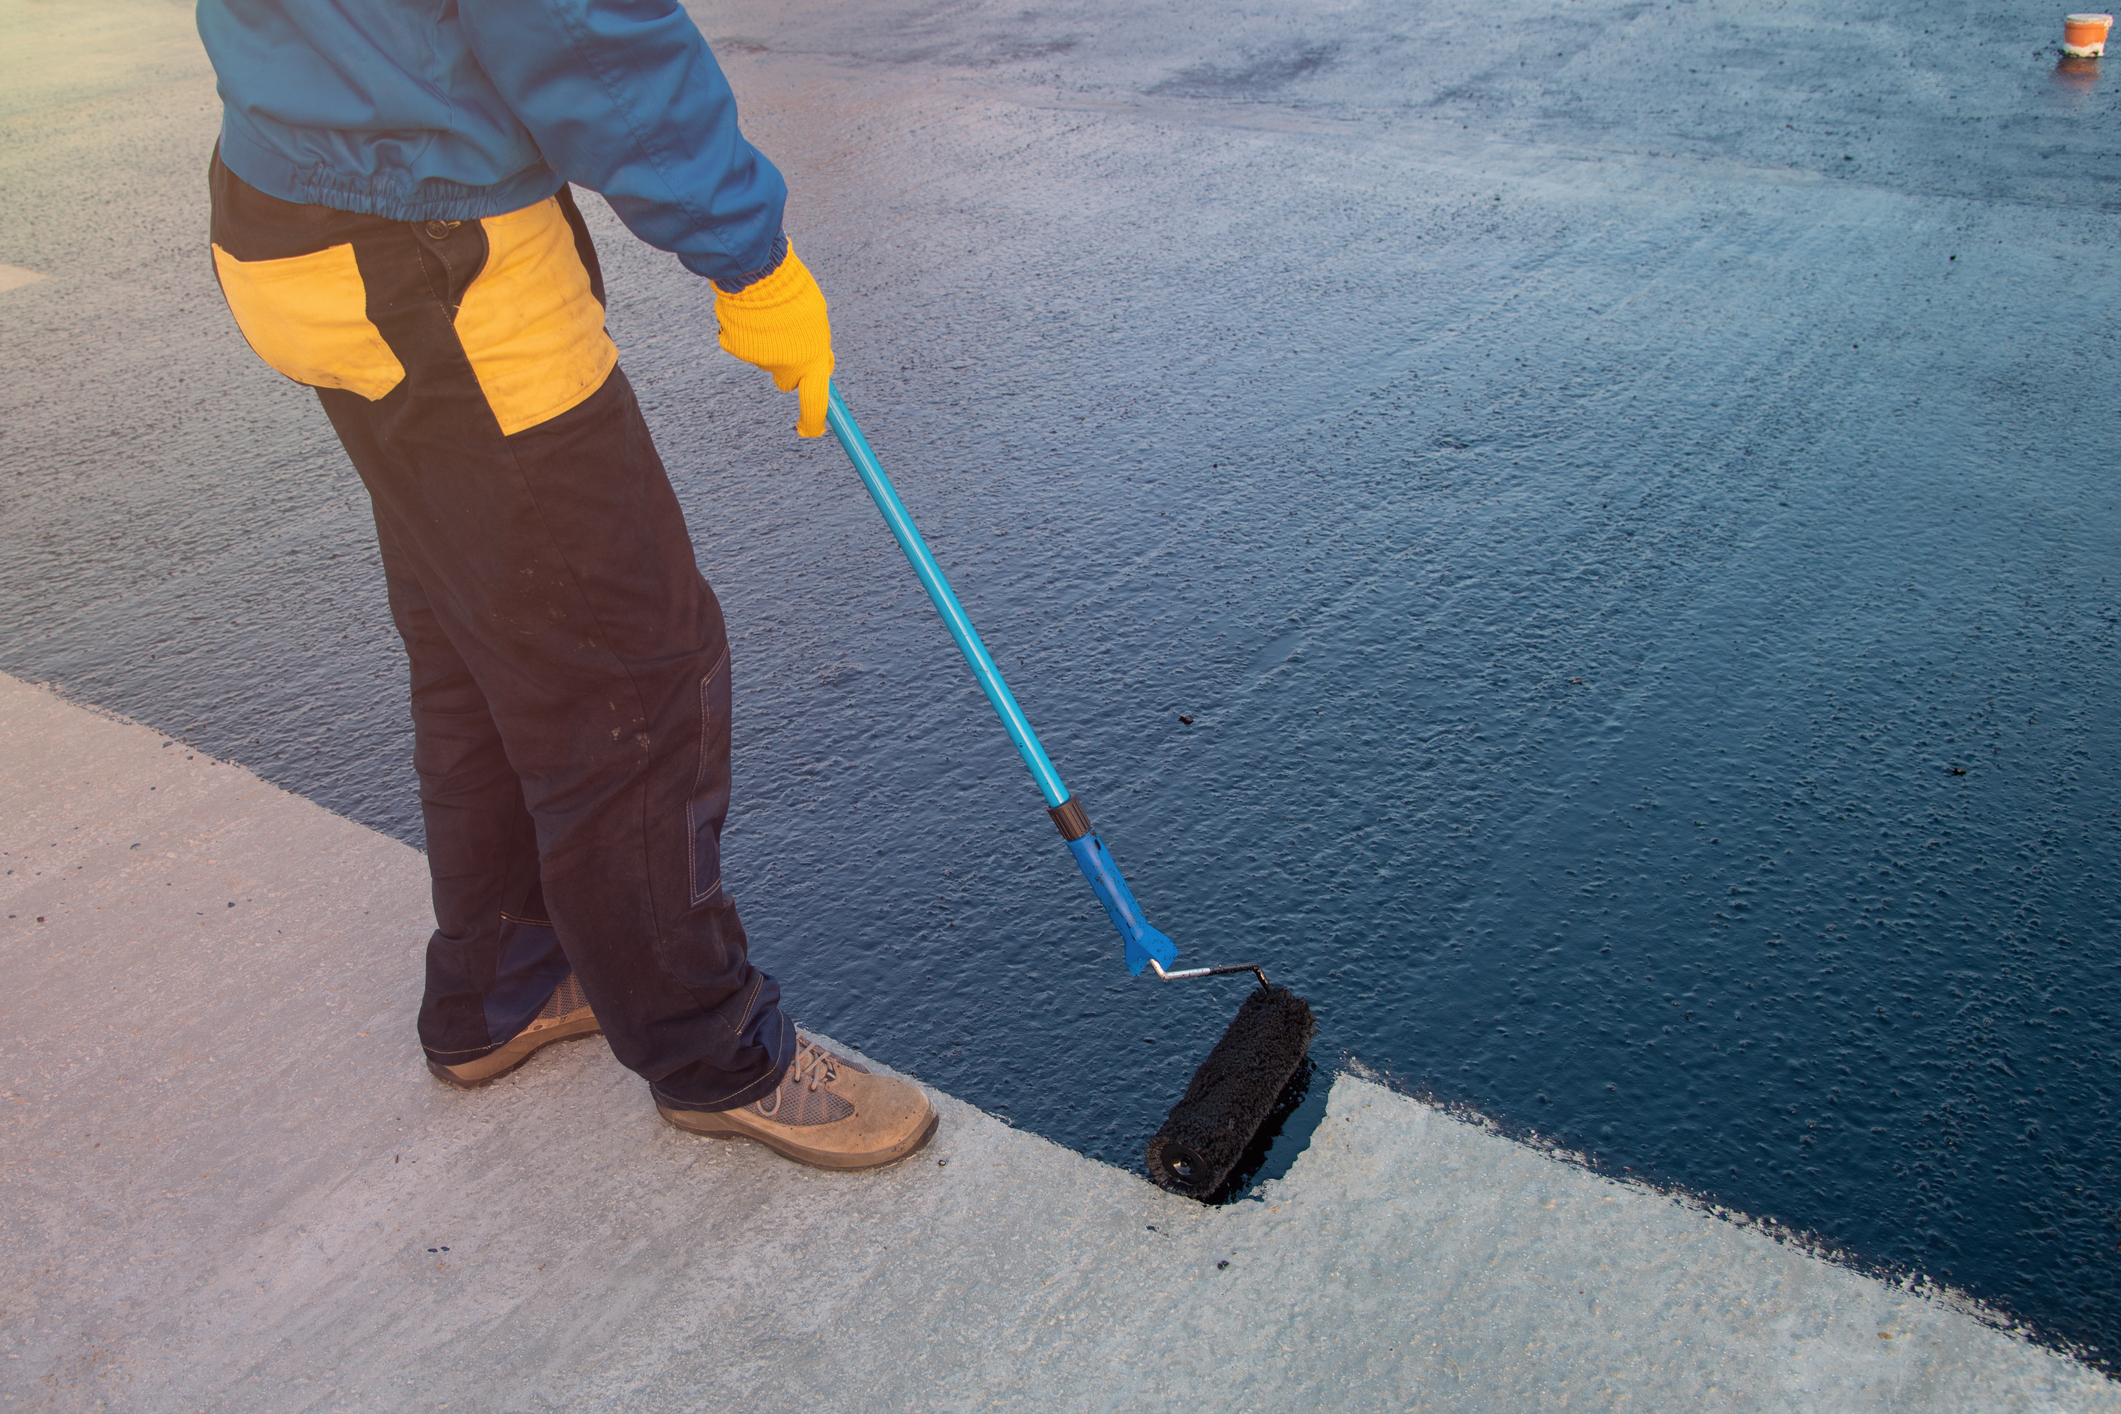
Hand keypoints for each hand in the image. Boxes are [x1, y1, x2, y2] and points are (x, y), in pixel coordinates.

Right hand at [714, 244, 833, 436]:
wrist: (758, 271)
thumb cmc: (794, 292)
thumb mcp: (818, 321)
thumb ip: (817, 347)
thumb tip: (819, 367)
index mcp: (810, 361)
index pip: (815, 403)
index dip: (813, 421)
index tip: (810, 429)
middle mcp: (784, 366)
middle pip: (787, 380)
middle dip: (790, 367)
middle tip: (790, 341)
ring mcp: (757, 359)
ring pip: (765, 358)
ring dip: (769, 342)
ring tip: (771, 314)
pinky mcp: (735, 347)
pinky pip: (744, 344)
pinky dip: (747, 333)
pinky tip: (751, 313)